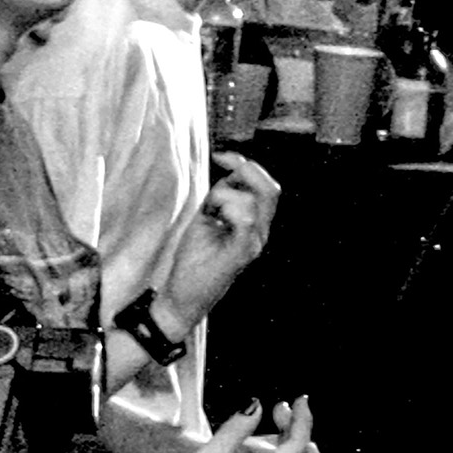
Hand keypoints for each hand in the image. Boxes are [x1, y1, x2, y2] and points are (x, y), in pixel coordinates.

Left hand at [159, 151, 280, 325]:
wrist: (182, 296)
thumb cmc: (194, 260)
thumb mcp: (208, 219)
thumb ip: (223, 197)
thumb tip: (230, 173)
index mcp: (255, 224)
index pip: (267, 186)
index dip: (247, 165)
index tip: (221, 156)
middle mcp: (261, 233)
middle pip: (270, 189)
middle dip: (245, 169)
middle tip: (220, 164)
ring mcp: (254, 243)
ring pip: (254, 201)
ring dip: (225, 194)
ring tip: (209, 211)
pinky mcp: (242, 253)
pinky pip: (246, 220)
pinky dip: (228, 208)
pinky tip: (213, 216)